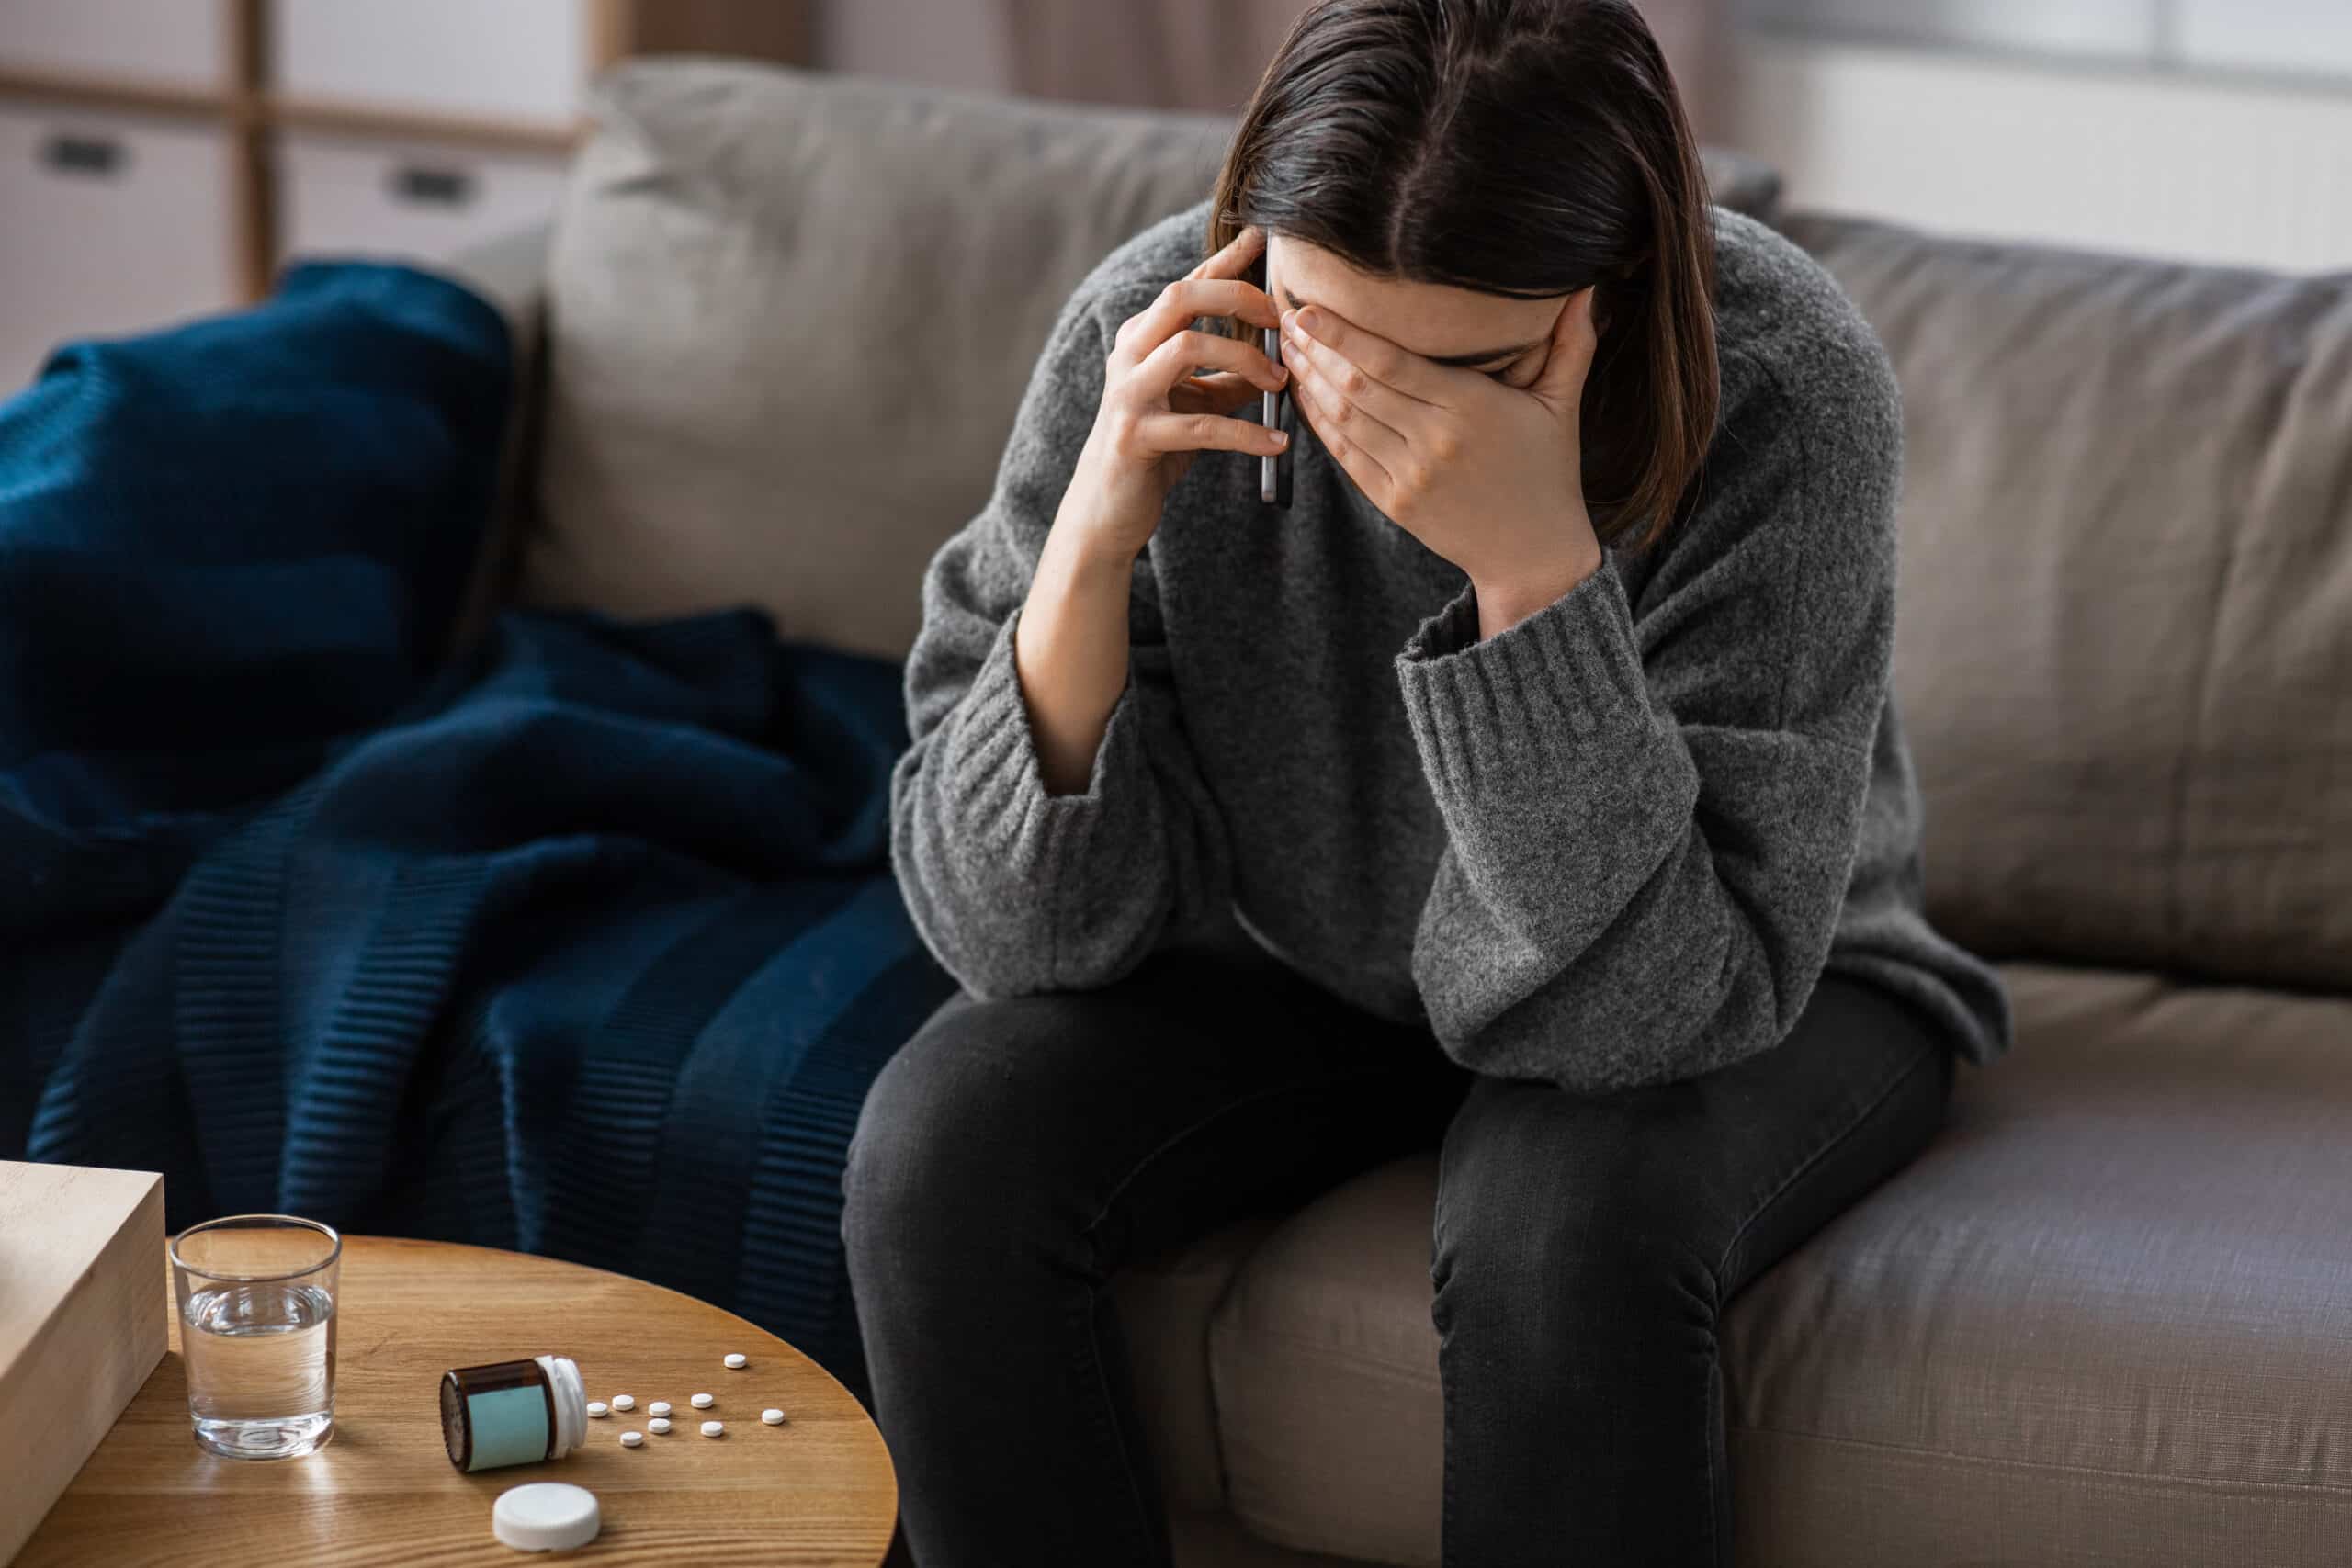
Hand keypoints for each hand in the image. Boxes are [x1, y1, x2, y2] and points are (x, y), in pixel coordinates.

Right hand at [1060, 223, 1289, 563]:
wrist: (1107, 509)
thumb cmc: (1154, 450)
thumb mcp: (1196, 404)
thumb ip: (1229, 377)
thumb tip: (1281, 357)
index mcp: (1142, 339)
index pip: (1189, 286)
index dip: (1227, 259)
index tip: (1264, 236)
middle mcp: (1129, 355)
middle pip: (1182, 296)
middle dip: (1238, 296)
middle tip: (1282, 320)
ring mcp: (1128, 394)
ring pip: (1188, 347)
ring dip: (1246, 359)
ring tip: (1281, 384)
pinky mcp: (1137, 437)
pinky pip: (1202, 426)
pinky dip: (1247, 434)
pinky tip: (1278, 444)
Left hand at [1281, 285, 1605, 634]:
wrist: (1534, 553)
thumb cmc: (1548, 471)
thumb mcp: (1563, 405)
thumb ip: (1570, 343)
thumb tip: (1587, 285)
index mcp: (1470, 408)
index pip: (1391, 361)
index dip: (1342, 333)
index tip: (1308, 308)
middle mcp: (1434, 441)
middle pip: (1356, 385)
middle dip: (1314, 349)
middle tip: (1283, 316)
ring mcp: (1410, 475)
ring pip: (1343, 418)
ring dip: (1309, 381)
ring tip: (1286, 347)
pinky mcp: (1394, 502)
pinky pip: (1344, 454)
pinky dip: (1319, 421)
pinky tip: (1304, 393)